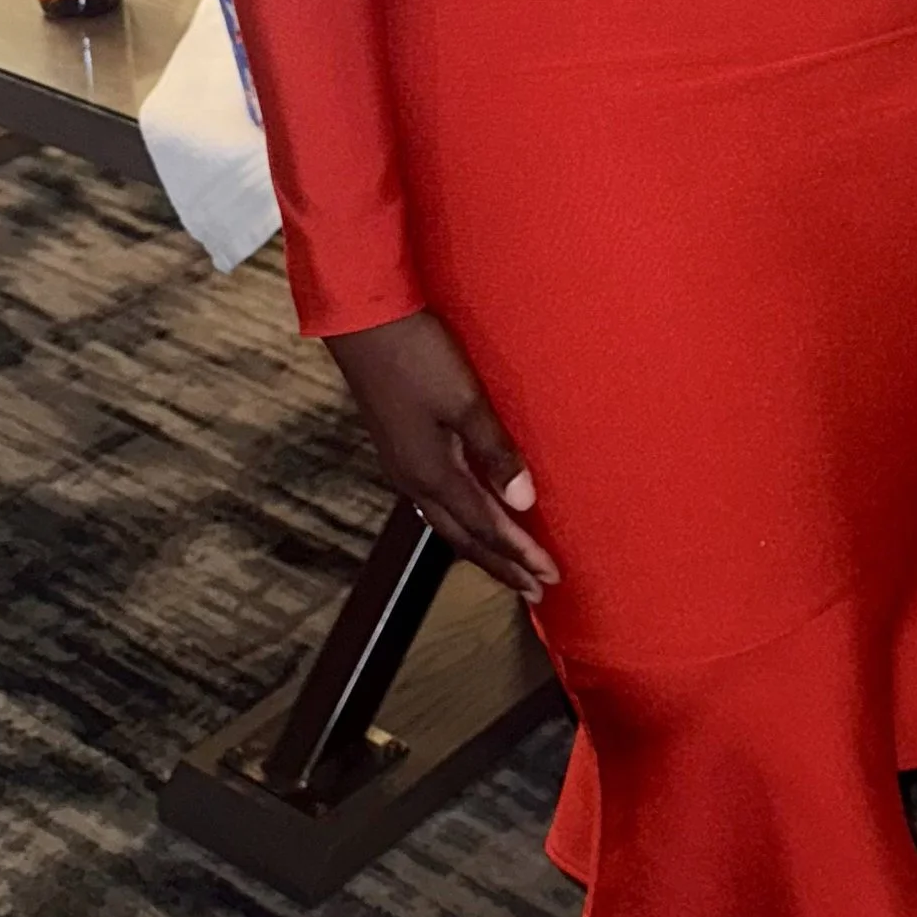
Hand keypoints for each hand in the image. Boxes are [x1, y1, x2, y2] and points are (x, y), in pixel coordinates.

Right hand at [325, 311, 558, 603]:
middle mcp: (414, 480)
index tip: (550, 578)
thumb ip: (495, 451)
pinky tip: (467, 515)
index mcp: (432, 474)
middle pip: (464, 538)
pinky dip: (460, 521)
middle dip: (500, 566)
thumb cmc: (418, 356)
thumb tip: (523, 502)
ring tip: (506, 566)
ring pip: (447, 523)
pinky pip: (435, 503)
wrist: (365, 325)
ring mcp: (403, 467)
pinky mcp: (400, 449)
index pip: (485, 528)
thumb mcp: (465, 400)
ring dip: (480, 547)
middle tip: (535, 591)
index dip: (519, 554)